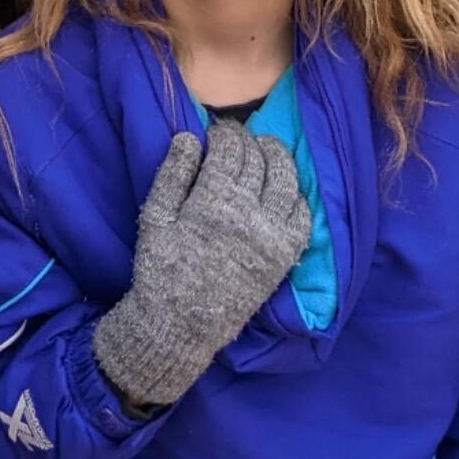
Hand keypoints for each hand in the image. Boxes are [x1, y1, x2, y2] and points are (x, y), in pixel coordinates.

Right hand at [92, 122, 310, 410]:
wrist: (180, 326)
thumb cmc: (161, 270)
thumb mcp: (155, 219)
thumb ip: (172, 175)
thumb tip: (189, 137)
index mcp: (214, 201)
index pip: (230, 150)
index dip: (226, 135)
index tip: (219, 132)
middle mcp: (249, 214)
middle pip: (257, 161)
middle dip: (248, 142)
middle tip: (239, 140)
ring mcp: (272, 236)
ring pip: (286, 181)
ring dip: (279, 158)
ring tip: (269, 150)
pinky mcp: (284, 257)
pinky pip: (303, 218)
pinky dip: (297, 197)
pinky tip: (286, 189)